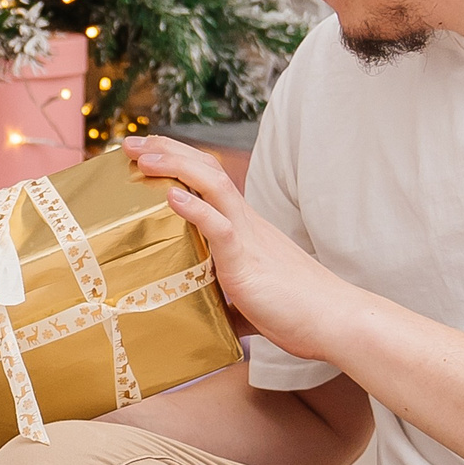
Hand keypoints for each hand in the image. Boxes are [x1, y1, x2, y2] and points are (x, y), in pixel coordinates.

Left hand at [122, 135, 360, 364]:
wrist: (334, 321)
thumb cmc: (296, 312)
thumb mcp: (250, 299)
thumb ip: (225, 298)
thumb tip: (206, 315)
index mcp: (244, 228)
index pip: (209, 180)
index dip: (177, 161)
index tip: (145, 152)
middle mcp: (246, 223)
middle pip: (206, 170)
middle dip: (166, 151)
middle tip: (129, 142)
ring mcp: (248, 238)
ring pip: (212, 186)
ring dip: (175, 167)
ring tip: (143, 158)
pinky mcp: (247, 262)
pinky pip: (220, 227)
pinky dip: (195, 209)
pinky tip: (172, 197)